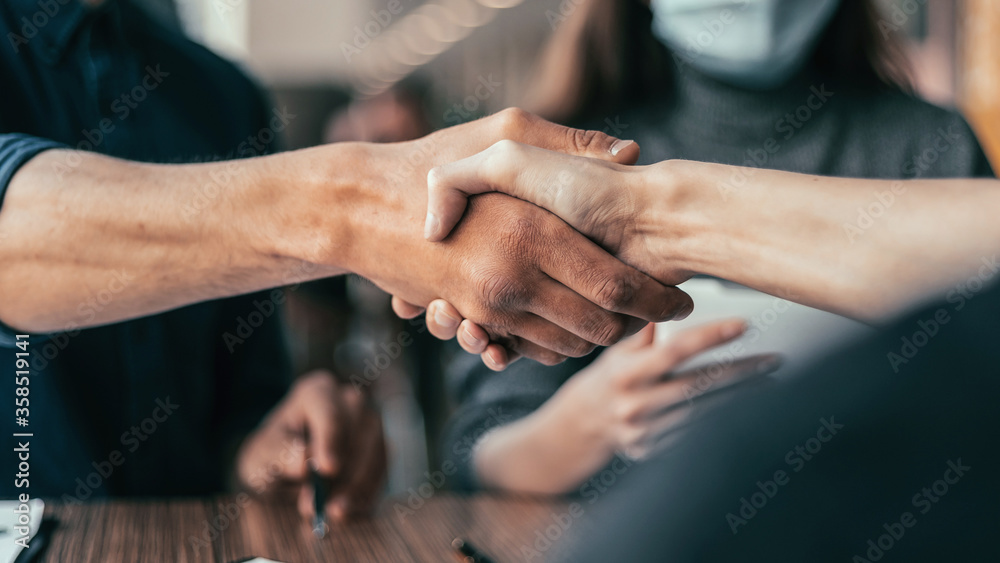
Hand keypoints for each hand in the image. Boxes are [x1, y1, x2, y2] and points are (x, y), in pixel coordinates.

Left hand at [234, 370, 385, 522]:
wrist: (286, 475)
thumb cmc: (272, 456)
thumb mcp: (261, 455)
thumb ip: (278, 453)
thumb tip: (303, 460)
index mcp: (317, 392)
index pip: (329, 406)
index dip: (330, 437)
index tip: (327, 469)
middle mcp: (350, 402)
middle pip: (361, 425)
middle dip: (345, 468)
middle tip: (325, 502)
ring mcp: (370, 425)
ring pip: (377, 449)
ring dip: (357, 484)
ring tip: (333, 511)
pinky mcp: (381, 451)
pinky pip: (382, 471)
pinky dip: (367, 493)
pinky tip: (347, 509)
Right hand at [288, 108, 690, 366]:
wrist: (364, 207)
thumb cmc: (433, 161)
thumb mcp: (502, 135)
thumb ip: (568, 143)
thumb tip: (628, 152)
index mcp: (535, 233)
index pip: (618, 287)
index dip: (657, 301)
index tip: (682, 301)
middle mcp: (516, 279)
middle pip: (600, 326)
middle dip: (637, 327)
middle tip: (659, 316)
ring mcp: (492, 307)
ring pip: (568, 344)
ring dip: (599, 339)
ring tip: (623, 321)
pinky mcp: (474, 319)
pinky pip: (530, 349)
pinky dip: (557, 346)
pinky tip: (571, 326)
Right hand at [470, 319, 780, 493]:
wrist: (580, 427)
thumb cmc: (606, 377)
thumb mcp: (616, 349)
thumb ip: (645, 329)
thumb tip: (672, 294)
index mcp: (624, 373)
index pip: (674, 351)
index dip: (710, 336)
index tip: (743, 324)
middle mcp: (634, 405)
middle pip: (699, 386)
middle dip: (741, 371)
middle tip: (774, 358)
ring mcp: (645, 433)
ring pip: (705, 411)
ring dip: (740, 395)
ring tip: (767, 378)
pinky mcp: (654, 452)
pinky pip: (696, 432)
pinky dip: (722, 415)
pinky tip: (743, 401)